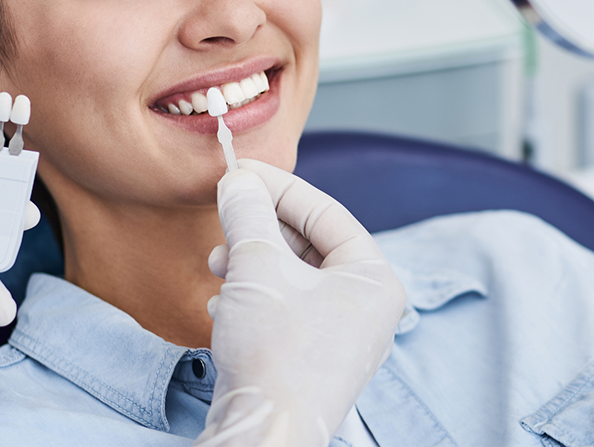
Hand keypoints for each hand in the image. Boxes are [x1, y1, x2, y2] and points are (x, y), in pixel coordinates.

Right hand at [196, 160, 406, 446]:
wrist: (265, 434)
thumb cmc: (275, 352)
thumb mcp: (257, 267)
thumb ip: (248, 215)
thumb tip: (238, 181)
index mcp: (375, 279)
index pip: (327, 212)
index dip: (278, 187)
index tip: (238, 173)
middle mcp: (368, 308)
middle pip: (310, 245)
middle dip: (260, 230)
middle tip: (224, 219)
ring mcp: (343, 338)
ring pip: (293, 279)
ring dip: (251, 264)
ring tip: (218, 267)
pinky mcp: (313, 362)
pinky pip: (285, 312)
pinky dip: (253, 299)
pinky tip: (223, 305)